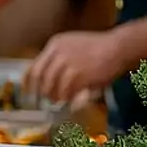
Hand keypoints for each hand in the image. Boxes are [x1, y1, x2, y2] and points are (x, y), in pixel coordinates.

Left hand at [23, 29, 143, 103]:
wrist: (119, 47)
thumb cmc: (100, 49)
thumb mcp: (74, 46)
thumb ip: (59, 60)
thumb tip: (47, 80)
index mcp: (55, 44)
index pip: (33, 66)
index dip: (27, 84)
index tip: (27, 94)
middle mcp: (58, 52)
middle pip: (40, 78)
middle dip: (42, 93)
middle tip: (46, 102)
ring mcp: (67, 63)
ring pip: (51, 86)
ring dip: (55, 97)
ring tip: (62, 100)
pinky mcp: (78, 74)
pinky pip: (65, 91)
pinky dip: (66, 99)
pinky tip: (71, 100)